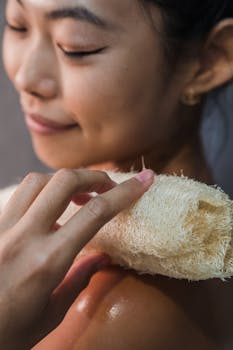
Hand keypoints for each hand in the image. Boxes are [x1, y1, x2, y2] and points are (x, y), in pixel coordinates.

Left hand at [0, 168, 153, 349]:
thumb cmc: (8, 333)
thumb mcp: (51, 313)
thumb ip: (80, 279)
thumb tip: (102, 258)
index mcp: (48, 262)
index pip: (95, 213)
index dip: (125, 192)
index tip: (145, 180)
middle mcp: (24, 237)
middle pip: (64, 181)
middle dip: (94, 176)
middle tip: (107, 187)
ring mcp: (3, 228)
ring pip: (37, 180)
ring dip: (64, 180)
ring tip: (79, 194)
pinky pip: (19, 195)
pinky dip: (42, 191)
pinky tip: (50, 208)